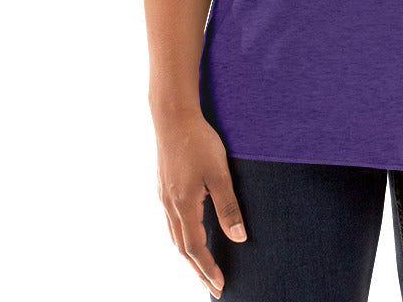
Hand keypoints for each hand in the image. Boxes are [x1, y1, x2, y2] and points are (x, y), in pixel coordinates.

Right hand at [153, 112, 247, 298]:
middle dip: (198, 269)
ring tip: (201, 267)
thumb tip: (239, 238)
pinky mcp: (164, 186)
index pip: (196, 248)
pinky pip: (171, 222)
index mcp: (184, 205)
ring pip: (174, 236)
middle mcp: (169, 205)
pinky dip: (181, 237)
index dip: (208, 269)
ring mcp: (164, 196)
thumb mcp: (219, 174)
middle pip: (182, 248)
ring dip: (188, 255)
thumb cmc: (199, 142)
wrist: (173, 117)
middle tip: (212, 286)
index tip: (220, 286)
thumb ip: (228, 207)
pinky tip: (189, 234)